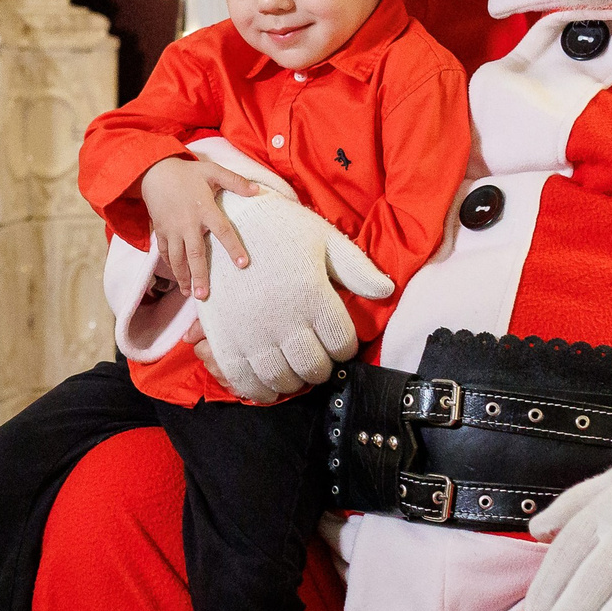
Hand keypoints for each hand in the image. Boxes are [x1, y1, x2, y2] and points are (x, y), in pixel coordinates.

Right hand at [137, 156, 259, 299]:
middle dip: (199, 275)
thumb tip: (257, 190)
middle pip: (194, 253)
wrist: (154, 172)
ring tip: (190, 293)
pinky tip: (178, 278)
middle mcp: (187, 223)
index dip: (233, 248)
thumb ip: (235, 181)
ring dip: (183, 277)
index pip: (222, 231)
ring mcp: (172, 229)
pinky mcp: (161, 231)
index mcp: (204, 209)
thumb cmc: (187, 173)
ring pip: (177, 258)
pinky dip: (171, 266)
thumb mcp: (213, 171)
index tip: (243, 264)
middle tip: (203, 295)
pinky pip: (165, 252)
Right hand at [193, 191, 394, 401]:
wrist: (227, 218)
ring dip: (294, 380)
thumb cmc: (281, 229)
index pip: (342, 344)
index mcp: (312, 294)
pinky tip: (268, 387)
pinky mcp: (225, 338)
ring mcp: (251, 331)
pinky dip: (259, 391)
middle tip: (318, 357)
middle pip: (314, 367)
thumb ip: (357, 268)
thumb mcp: (324, 239)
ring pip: (282, 378)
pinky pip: (244, 379)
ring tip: (296, 369)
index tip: (339, 342)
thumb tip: (387, 291)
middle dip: (322, 367)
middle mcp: (284, 318)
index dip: (345, 348)